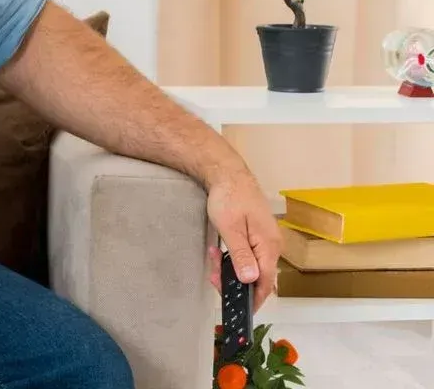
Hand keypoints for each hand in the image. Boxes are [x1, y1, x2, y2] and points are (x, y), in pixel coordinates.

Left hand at [206, 169, 282, 310]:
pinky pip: (247, 254)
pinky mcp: (256, 233)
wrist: (227, 172)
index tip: (239, 309)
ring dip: (230, 268)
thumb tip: (251, 281)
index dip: (254, 299)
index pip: (266, 282)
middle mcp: (271, 245)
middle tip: (213, 277)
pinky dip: (232, 257)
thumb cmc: (229, 198)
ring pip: (250, 265)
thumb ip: (241, 256)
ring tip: (211, 258)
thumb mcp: (231, 229)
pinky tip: (216, 251)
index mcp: (269, 246)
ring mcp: (264, 239)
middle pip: (257, 275)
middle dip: (235, 281)